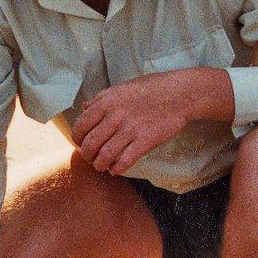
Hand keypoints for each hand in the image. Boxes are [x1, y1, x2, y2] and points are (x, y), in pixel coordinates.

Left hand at [73, 67, 228, 175]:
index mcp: (107, 102)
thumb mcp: (122, 88)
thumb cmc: (151, 89)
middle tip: (90, 158)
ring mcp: (130, 129)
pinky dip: (116, 169)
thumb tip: (83, 108)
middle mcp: (115, 116)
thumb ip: (100, 98)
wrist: (180, 94)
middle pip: (90, 144)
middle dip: (86, 155)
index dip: (77, 139)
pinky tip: (116, 169)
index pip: (81, 125)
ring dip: (99, 165)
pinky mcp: (145, 141)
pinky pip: (124, 162)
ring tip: (101, 166)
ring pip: (104, 156)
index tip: (80, 144)